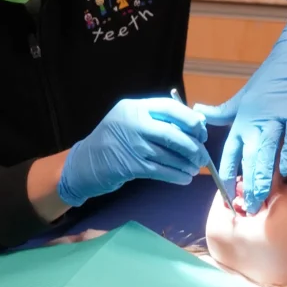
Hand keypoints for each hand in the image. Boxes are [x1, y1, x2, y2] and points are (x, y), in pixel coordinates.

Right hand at [57, 97, 207, 206]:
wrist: (83, 164)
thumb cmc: (112, 142)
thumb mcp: (129, 122)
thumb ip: (155, 121)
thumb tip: (194, 125)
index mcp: (134, 107)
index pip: (170, 107)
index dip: (190, 120)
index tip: (201, 132)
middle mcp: (133, 123)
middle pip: (173, 133)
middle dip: (193, 146)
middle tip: (202, 157)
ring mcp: (131, 145)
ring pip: (169, 154)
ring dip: (186, 164)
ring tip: (194, 168)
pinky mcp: (130, 166)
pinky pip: (161, 171)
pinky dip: (176, 176)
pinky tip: (184, 179)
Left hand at [195, 19, 286, 212]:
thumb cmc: (272, 79)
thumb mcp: (243, 97)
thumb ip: (223, 111)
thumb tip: (198, 112)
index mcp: (242, 119)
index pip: (229, 151)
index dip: (226, 173)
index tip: (225, 196)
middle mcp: (255, 120)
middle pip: (247, 156)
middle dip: (246, 184)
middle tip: (248, 208)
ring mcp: (277, 116)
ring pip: (266, 149)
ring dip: (262, 175)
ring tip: (261, 198)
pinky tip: (285, 170)